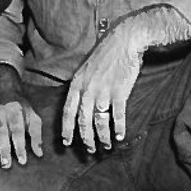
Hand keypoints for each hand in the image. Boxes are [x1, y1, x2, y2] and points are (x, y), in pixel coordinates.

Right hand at [0, 93, 42, 168]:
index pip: (17, 130)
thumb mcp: (32, 117)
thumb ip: (36, 135)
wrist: (0, 92)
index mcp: (15, 111)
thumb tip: (39, 154)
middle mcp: (0, 114)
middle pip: (1, 133)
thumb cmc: (20, 110)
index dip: (19, 146)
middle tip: (6, 164)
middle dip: (3, 149)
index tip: (22, 161)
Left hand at [61, 22, 144, 153]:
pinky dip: (119, 128)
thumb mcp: (85, 70)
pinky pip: (117, 116)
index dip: (67, 129)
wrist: (123, 41)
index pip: (67, 112)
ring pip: (99, 122)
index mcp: (76, 84)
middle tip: (89, 150)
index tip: (67, 142)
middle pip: (83, 121)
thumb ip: (81, 87)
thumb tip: (78, 104)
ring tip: (106, 146)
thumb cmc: (105, 55)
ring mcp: (103, 92)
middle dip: (86, 138)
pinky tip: (120, 136)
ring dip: (103, 137)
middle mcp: (87, 90)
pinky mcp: (119, 92)